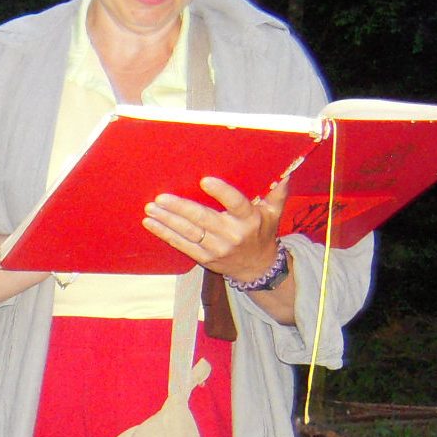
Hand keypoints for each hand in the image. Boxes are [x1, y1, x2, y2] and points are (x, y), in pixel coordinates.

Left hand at [143, 174, 288, 285]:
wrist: (257, 268)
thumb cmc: (262, 232)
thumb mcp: (274, 212)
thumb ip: (277, 191)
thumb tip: (286, 168)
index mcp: (249, 219)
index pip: (236, 204)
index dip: (222, 192)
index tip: (205, 181)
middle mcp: (232, 235)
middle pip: (203, 219)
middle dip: (180, 208)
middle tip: (161, 198)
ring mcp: (216, 248)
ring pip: (188, 233)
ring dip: (167, 220)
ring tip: (151, 208)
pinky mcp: (204, 258)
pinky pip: (182, 245)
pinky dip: (165, 234)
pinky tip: (151, 223)